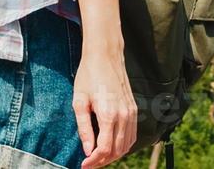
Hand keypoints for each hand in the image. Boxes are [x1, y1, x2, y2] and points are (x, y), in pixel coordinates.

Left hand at [72, 43, 136, 167]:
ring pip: (127, 146)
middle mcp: (124, 116)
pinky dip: (123, 146)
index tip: (83, 164)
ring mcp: (132, 113)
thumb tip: (87, 150)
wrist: (105, 56)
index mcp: (109, 114)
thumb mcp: (79, 101)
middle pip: (117, 151)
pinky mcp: (134, 109)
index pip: (104, 149)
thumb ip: (84, 128)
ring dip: (113, 155)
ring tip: (98, 157)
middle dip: (103, 161)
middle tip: (89, 164)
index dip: (94, 161)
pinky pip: (132, 135)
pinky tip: (111, 146)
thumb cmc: (89, 75)